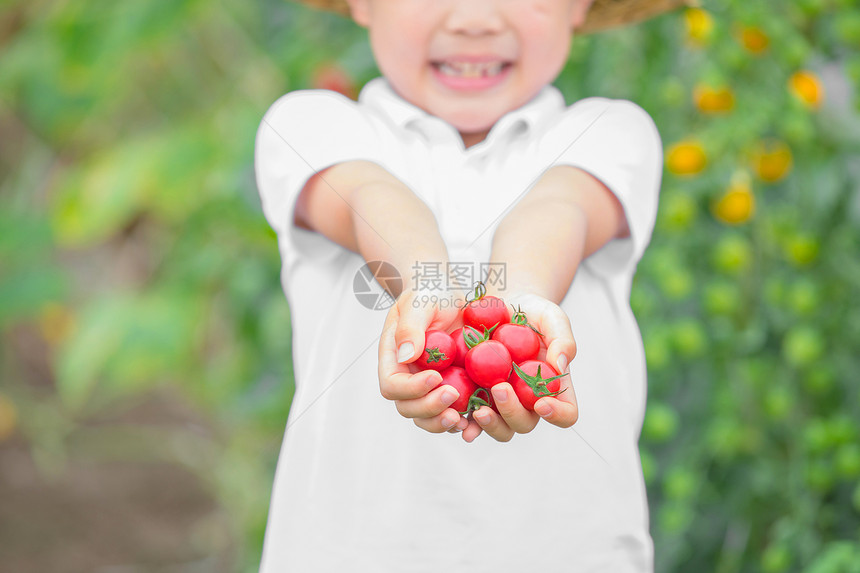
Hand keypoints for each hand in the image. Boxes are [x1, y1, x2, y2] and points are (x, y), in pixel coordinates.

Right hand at [378, 288, 468, 433]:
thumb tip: (406, 356)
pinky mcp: (452, 389)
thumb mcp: (420, 303)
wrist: (451, 293)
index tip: (436, 377)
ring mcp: (429, 387)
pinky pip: (454, 412)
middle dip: (429, 408)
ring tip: (463, 418)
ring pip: (428, 417)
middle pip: (409, 407)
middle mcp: (408, 377)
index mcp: (394, 358)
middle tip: (452, 397)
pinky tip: (478, 418)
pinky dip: (465, 421)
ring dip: (443, 422)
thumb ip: (410, 327)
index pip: (393, 385)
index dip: (411, 388)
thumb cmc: (430, 292)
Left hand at [460, 292, 578, 442]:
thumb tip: (560, 367)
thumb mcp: (551, 317)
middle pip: (525, 424)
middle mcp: (527, 402)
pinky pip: (470, 418)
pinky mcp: (476, 397)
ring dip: (489, 424)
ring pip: (499, 429)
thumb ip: (562, 340)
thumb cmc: (531, 311)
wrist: (498, 304)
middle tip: (500, 387)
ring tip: (477, 409)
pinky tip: (455, 414)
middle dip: (512, 412)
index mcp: (552, 388)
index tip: (541, 402)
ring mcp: (500, 403)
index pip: (566, 414)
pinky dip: (464, 421)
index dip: (557, 415)